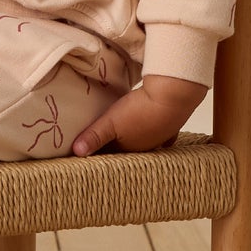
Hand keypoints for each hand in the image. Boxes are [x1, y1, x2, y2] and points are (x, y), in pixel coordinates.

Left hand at [70, 75, 207, 156]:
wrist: (173, 96)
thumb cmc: (140, 111)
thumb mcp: (111, 122)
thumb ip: (94, 137)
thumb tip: (76, 152)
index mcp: (130, 150)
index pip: (110, 155)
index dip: (100, 151)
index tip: (89, 151)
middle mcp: (146, 148)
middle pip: (127, 148)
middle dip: (116, 146)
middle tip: (103, 143)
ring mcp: (161, 137)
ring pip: (144, 141)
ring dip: (134, 138)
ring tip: (124, 134)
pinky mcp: (171, 124)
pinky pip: (162, 133)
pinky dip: (155, 132)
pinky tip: (153, 131)